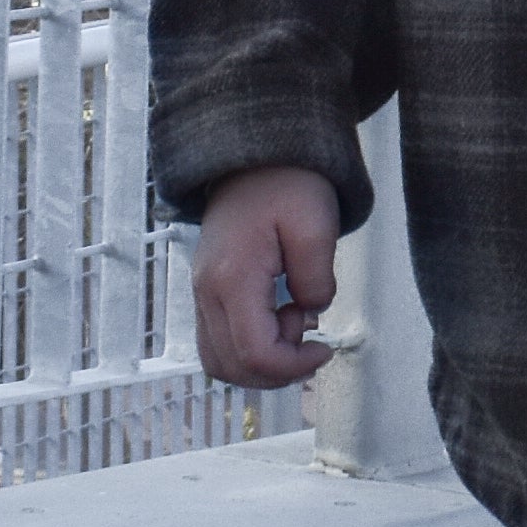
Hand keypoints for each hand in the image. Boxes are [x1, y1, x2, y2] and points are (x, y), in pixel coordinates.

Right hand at [192, 165, 341, 387]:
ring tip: (293, 322)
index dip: (293, 366)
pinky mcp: (207, 291)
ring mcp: (201, 292)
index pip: (255, 354)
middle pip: (231, 367)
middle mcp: (206, 292)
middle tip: (310, 335)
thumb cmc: (288, 185)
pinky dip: (250, 347)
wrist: (255, 158)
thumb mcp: (316, 226)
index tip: (325, 348)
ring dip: (262, 362)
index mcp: (232, 279)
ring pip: (219, 361)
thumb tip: (309, 312)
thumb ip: (317, 280)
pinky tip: (278, 318)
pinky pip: (218, 342)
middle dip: (278, 369)